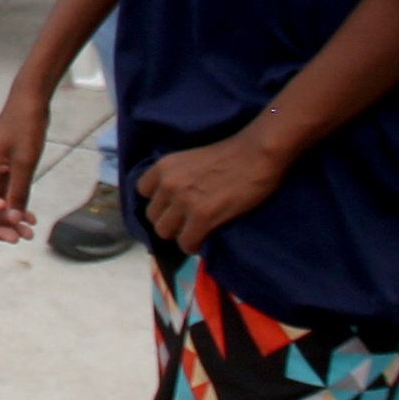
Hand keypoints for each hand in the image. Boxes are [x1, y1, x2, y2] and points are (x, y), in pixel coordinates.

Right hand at [0, 90, 52, 242]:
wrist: (31, 105)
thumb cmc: (24, 127)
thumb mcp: (24, 162)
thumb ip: (18, 192)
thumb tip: (13, 221)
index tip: (4, 208)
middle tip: (18, 238)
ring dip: (8, 224)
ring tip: (28, 234)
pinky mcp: (7, 175)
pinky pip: (7, 201)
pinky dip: (17, 212)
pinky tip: (30, 219)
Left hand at [136, 133, 287, 253]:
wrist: (256, 154)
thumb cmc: (230, 155)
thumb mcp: (190, 160)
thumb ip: (176, 176)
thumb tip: (170, 199)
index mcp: (163, 166)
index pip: (141, 192)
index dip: (158, 201)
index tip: (171, 206)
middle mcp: (168, 183)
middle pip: (152, 216)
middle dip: (168, 221)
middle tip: (186, 222)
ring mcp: (184, 200)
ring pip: (164, 232)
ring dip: (178, 234)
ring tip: (194, 231)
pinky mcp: (203, 216)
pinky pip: (186, 242)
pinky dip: (193, 245)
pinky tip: (202, 240)